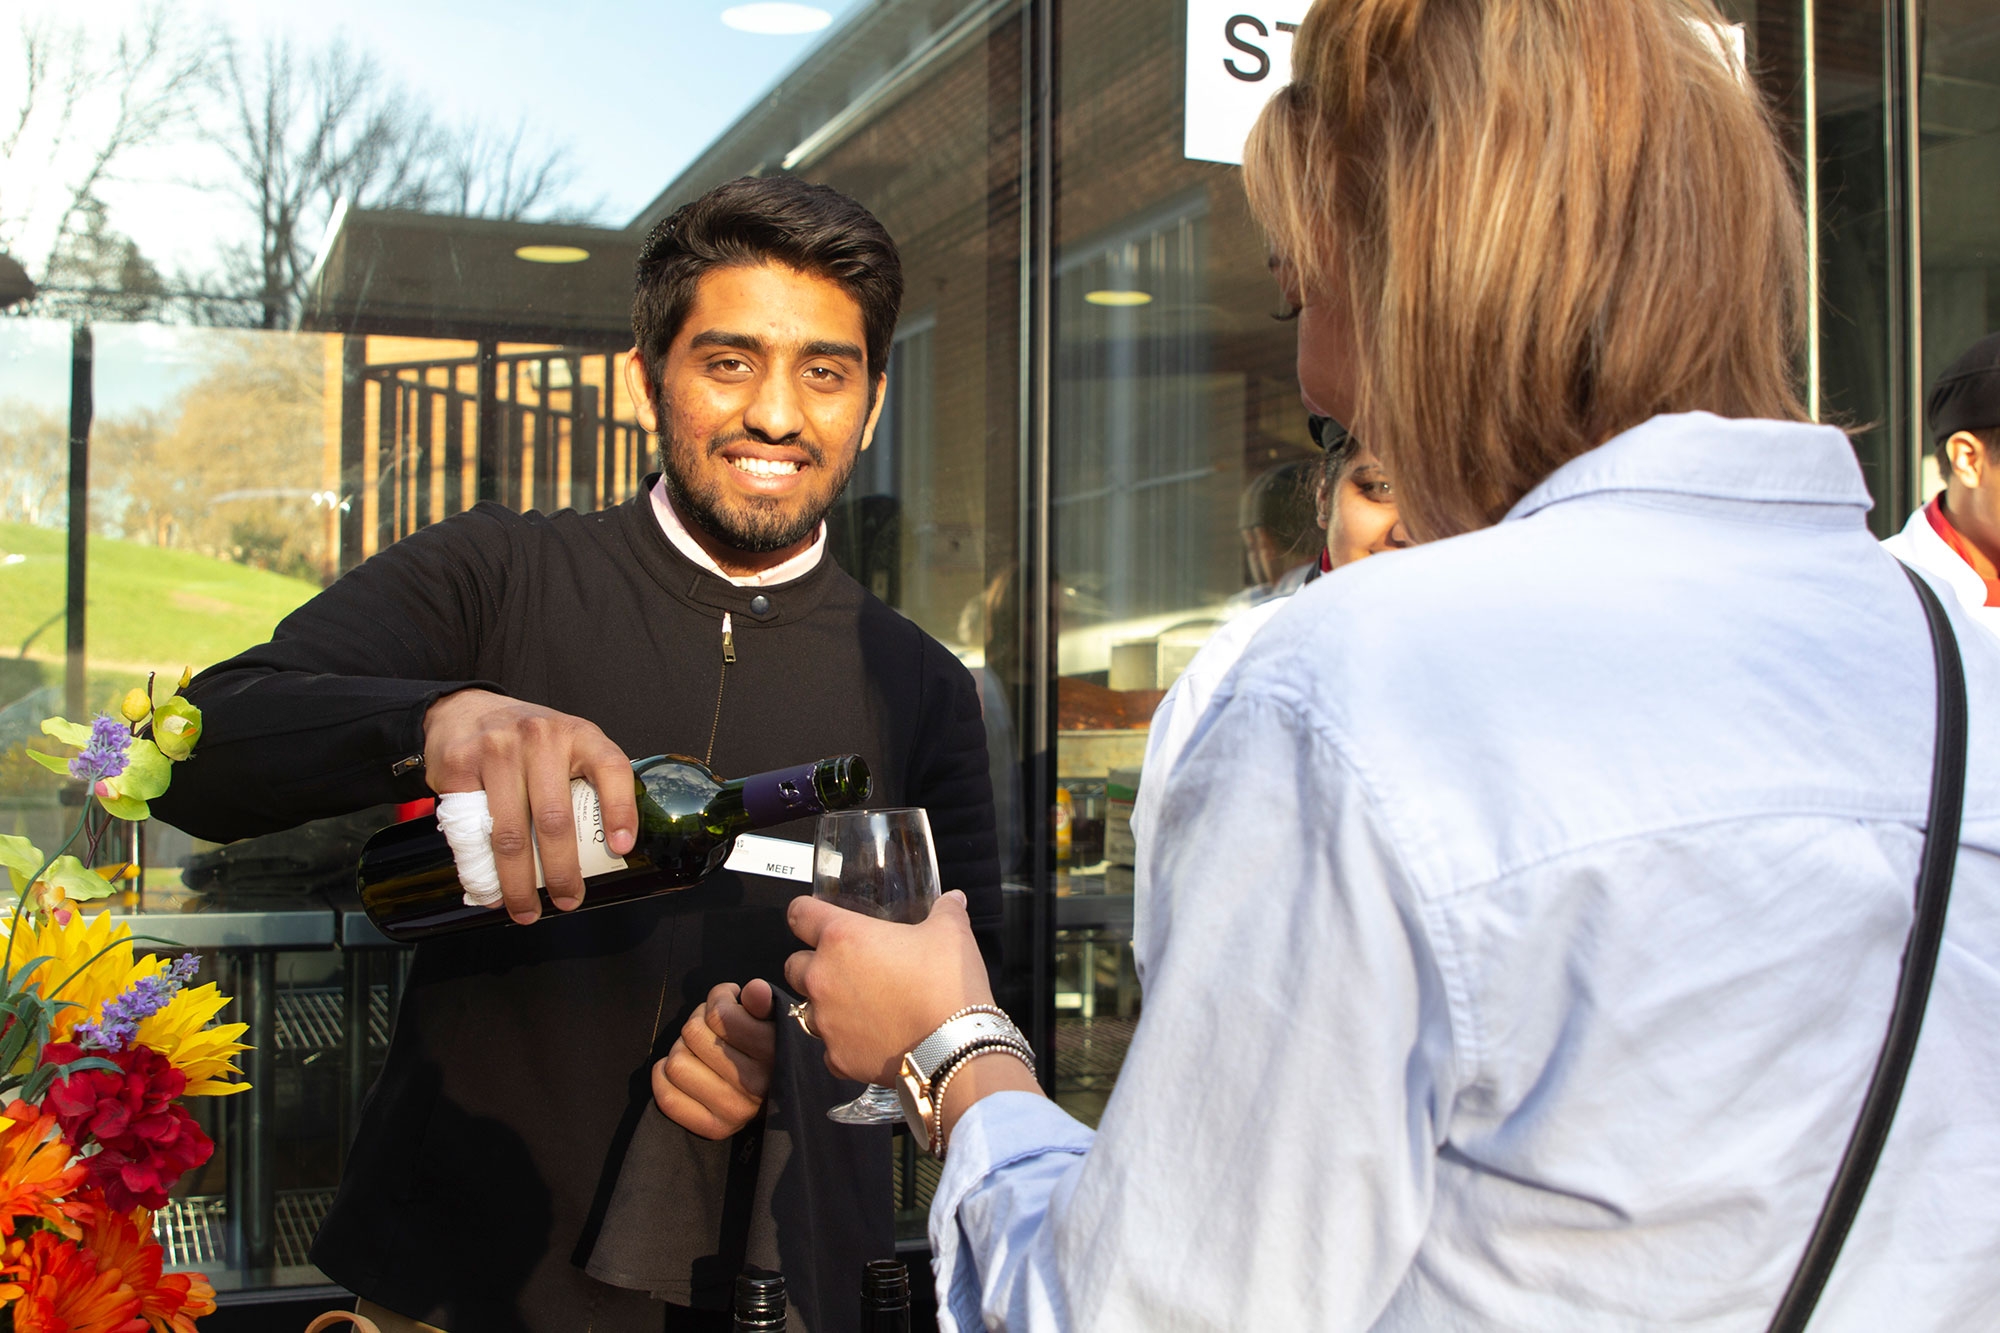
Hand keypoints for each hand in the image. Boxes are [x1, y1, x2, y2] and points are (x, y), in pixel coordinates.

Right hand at [422, 689, 636, 923]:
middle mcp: (539, 738)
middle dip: (562, 871)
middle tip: (569, 900)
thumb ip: (585, 779)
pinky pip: (472, 832)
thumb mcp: (565, 743)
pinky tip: (491, 890)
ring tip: (527, 909)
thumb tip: (611, 844)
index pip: (610, 769)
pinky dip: (481, 869)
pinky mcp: (459, 768)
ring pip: (511, 833)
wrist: (463, 709)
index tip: (621, 849)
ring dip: (520, 882)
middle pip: (554, 819)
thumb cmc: (525, 740)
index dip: (620, 810)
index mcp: (577, 734)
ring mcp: (496, 751)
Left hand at [652, 981, 776, 1139]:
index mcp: (774, 1053)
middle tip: (711, 1026)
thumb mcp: (774, 1017)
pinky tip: (682, 1068)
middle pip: (692, 1034)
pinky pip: (668, 1098)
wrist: (781, 1095)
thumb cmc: (772, 1046)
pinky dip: (664, 1077)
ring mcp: (734, 1110)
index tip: (727, 999)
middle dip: (697, 1021)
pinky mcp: (715, 1128)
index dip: (718, 997)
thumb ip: (762, 1000)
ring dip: (682, 1049)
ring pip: (676, 1064)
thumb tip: (754, 989)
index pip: (719, 1014)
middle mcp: (755, 1085)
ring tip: (698, 1048)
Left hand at [784, 890, 992, 1084]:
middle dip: (813, 964)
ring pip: (808, 1008)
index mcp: (842, 938)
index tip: (813, 917)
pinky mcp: (837, 1056)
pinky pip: (829, 1047)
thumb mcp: (951, 933)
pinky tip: (871, 1037)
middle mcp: (824, 978)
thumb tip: (953, 900)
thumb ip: (946, 910)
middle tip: (846, 966)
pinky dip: (844, 1042)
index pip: (799, 914)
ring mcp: (827, 1021)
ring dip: (826, 1005)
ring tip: (861, 1005)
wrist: (955, 1046)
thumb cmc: (947, 985)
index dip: (806, 913)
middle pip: (794, 965)